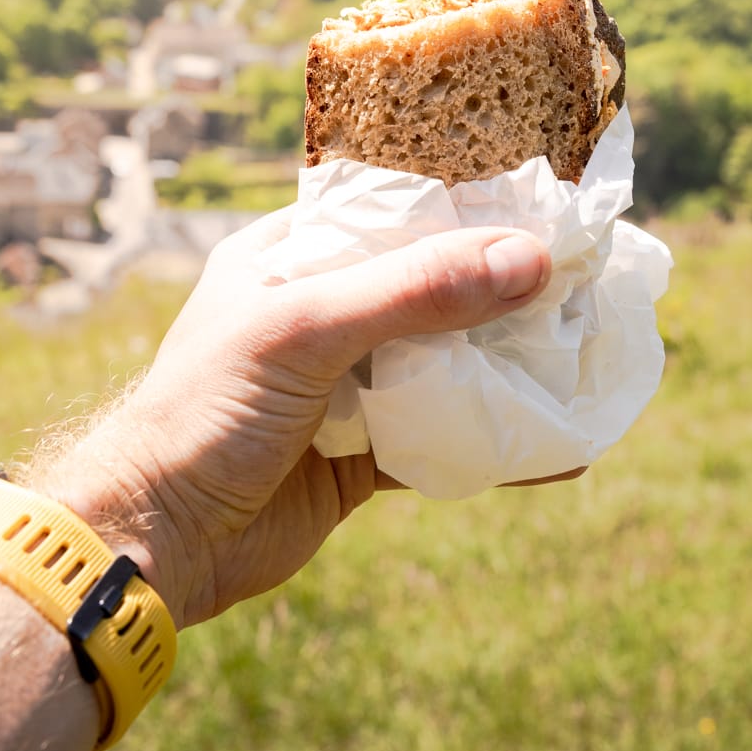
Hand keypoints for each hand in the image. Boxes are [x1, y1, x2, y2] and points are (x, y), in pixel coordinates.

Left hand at [36, 210, 559, 626]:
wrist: (156, 542)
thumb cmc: (206, 412)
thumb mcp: (304, 330)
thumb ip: (414, 291)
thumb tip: (529, 259)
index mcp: (294, 254)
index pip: (400, 210)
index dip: (476, 209)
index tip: (555, 208)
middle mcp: (325, 311)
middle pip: (438, 287)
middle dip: (511, 291)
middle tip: (595, 284)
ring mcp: (347, 385)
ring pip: (449, 362)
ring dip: (511, 365)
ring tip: (590, 356)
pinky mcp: (362, 455)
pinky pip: (446, 438)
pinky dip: (498, 443)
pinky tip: (560, 448)